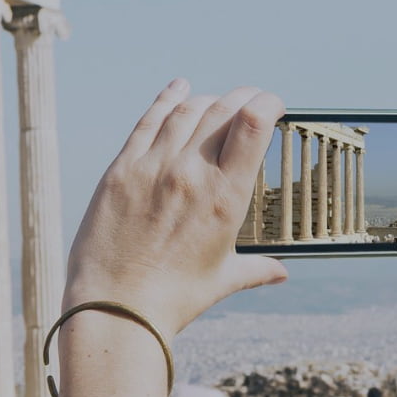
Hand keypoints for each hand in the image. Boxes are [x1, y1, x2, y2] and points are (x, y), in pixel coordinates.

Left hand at [63, 81, 290, 333]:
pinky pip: (148, 121)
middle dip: (244, 97)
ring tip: (216, 102)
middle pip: (224, 109)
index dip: (267, 103)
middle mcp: (192, 172)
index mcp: (225, 197)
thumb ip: (256, 269)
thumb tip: (281, 272)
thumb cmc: (174, 299)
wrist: (115, 308)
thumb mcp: (222, 280)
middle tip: (251, 99)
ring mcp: (153, 166)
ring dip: (207, 99)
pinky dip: (166, 99)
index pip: (254, 123)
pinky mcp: (121, 169)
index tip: (273, 106)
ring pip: (187, 109)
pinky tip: (179, 88)